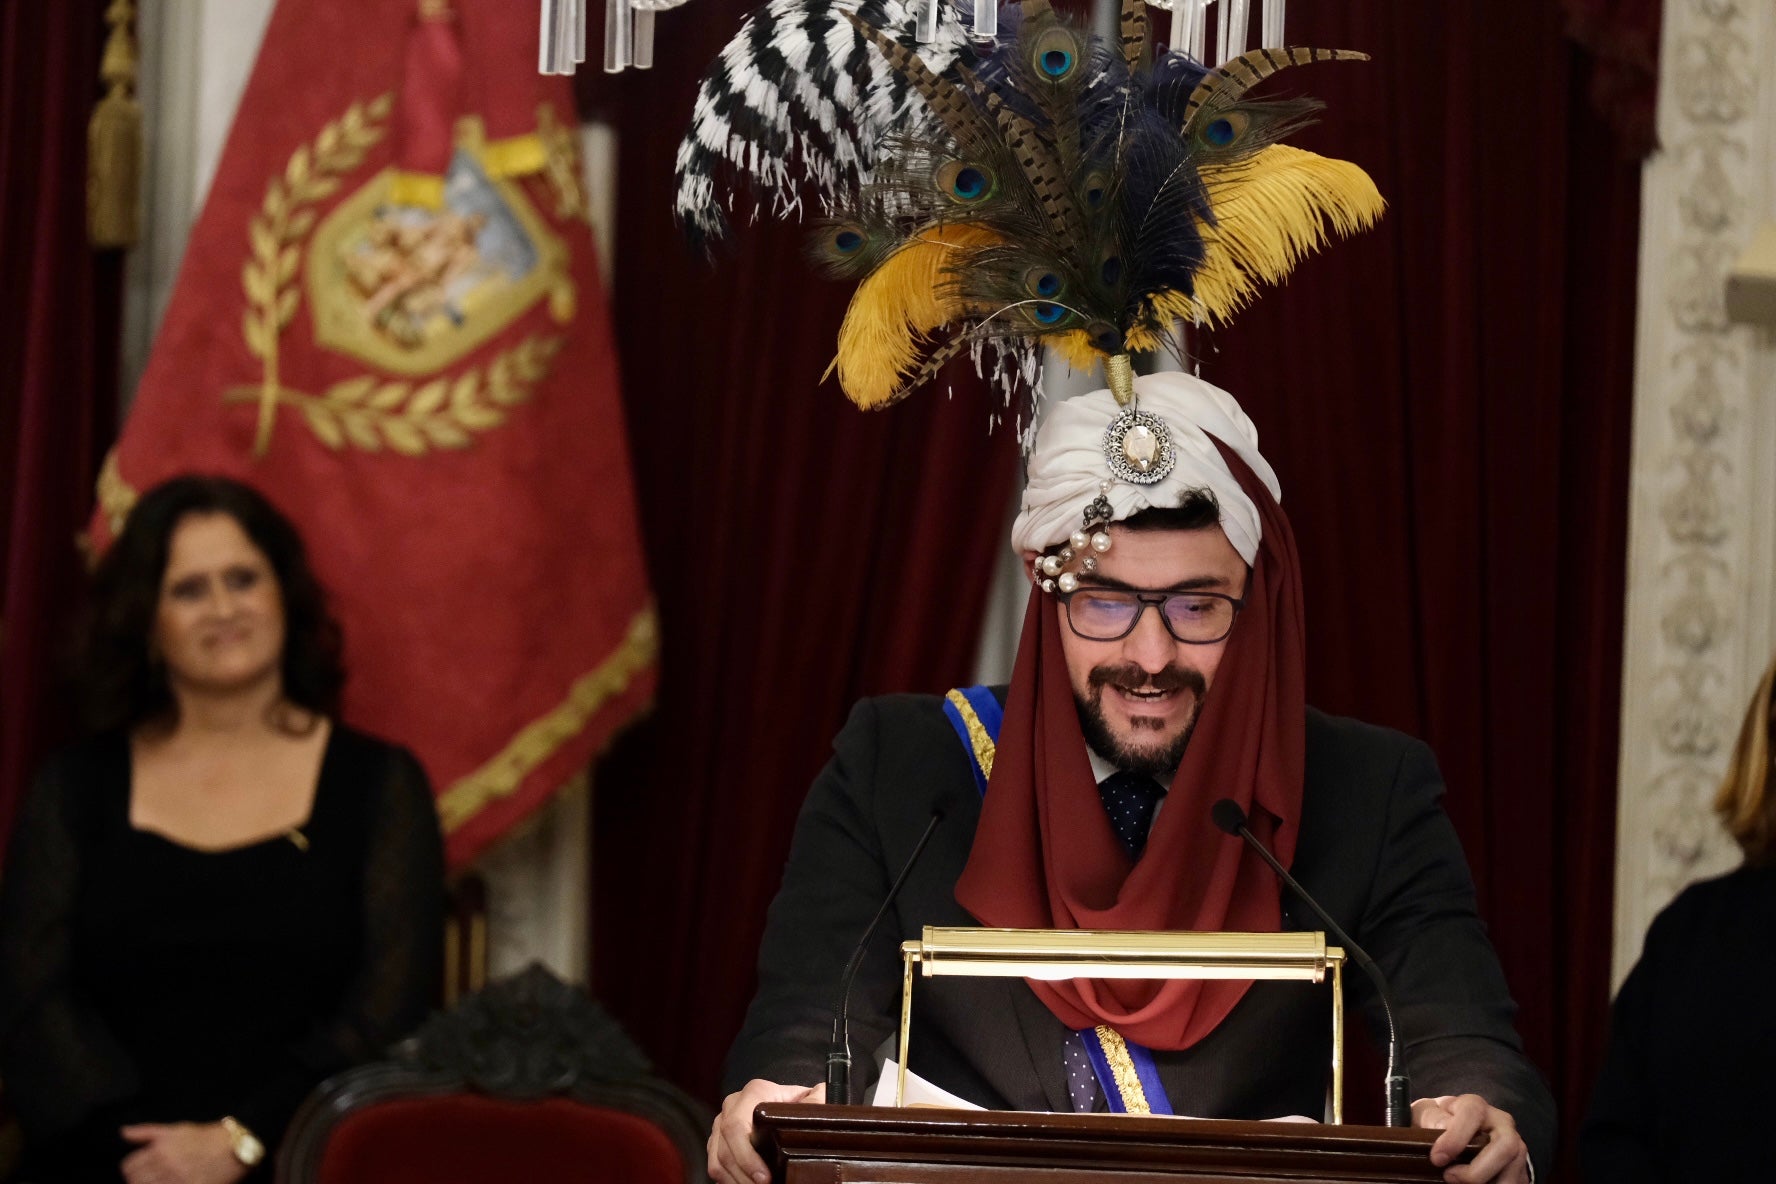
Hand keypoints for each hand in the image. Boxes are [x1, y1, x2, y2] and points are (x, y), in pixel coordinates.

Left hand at [119, 1123, 248, 1183]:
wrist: (235, 1148)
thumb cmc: (206, 1137)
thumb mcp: (177, 1129)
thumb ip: (147, 1132)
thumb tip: (123, 1132)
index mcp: (160, 1148)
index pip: (129, 1166)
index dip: (132, 1168)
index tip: (142, 1169)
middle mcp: (165, 1165)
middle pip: (134, 1181)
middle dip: (139, 1180)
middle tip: (153, 1177)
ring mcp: (176, 1180)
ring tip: (163, 1179)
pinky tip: (171, 1183)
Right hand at [706, 1079, 825, 1183]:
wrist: (781, 1101)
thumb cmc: (795, 1102)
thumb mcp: (809, 1099)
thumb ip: (816, 1101)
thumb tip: (818, 1105)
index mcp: (753, 1093)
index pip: (736, 1126)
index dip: (747, 1156)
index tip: (765, 1178)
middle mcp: (731, 1106)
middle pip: (725, 1148)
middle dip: (743, 1175)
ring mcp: (721, 1124)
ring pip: (717, 1160)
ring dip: (736, 1181)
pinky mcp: (717, 1141)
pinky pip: (715, 1165)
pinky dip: (729, 1180)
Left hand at [1411, 1095, 1529, 1183]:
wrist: (1453, 1134)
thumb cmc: (1437, 1122)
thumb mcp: (1427, 1114)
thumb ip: (1432, 1118)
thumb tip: (1443, 1128)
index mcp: (1475, 1106)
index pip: (1473, 1113)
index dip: (1456, 1138)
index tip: (1437, 1159)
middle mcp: (1502, 1124)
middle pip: (1506, 1145)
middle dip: (1478, 1169)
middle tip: (1450, 1178)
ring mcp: (1515, 1147)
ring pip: (1514, 1170)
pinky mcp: (1519, 1169)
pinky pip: (1516, 1183)